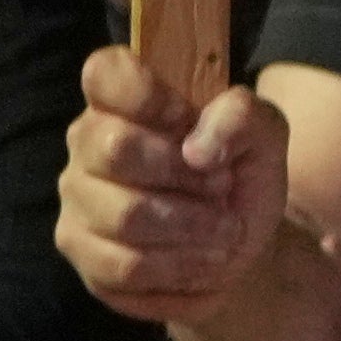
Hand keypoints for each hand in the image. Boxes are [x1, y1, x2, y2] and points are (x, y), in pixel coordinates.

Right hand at [58, 45, 301, 327]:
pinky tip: (202, 260)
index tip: (188, 118)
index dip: (145, 93)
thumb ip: (242, 116)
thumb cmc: (238, 173)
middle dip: (184, 175)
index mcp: (123, 95)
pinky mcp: (83, 255)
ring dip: (189, 228)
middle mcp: (87, 141)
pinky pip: (123, 267)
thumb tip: (199, 146)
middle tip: (222, 186)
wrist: (234, 243)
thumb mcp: (263, 135)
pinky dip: (177, 267)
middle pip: (115, 149)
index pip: (104, 73)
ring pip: (123, 217)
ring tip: (224, 232)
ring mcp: (78, 199)